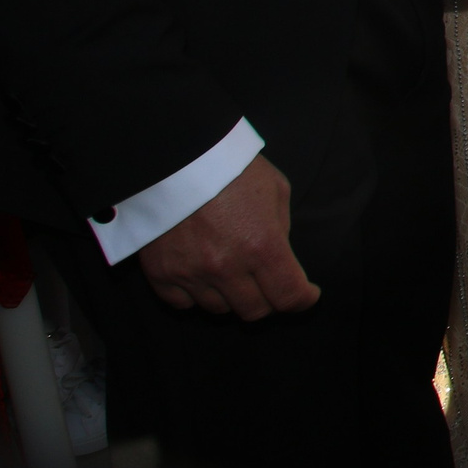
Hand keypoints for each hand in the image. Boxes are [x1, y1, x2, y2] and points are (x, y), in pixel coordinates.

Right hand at [138, 155, 317, 318]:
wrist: (177, 156)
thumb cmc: (232, 167)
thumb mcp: (276, 190)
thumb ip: (280, 230)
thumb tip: (278, 257)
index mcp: (262, 245)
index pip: (288, 295)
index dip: (302, 299)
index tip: (306, 295)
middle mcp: (226, 267)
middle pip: (254, 311)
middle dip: (269, 300)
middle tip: (269, 284)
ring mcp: (190, 273)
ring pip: (219, 310)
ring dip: (231, 297)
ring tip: (233, 273)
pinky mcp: (161, 273)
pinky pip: (182, 304)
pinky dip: (195, 297)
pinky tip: (202, 277)